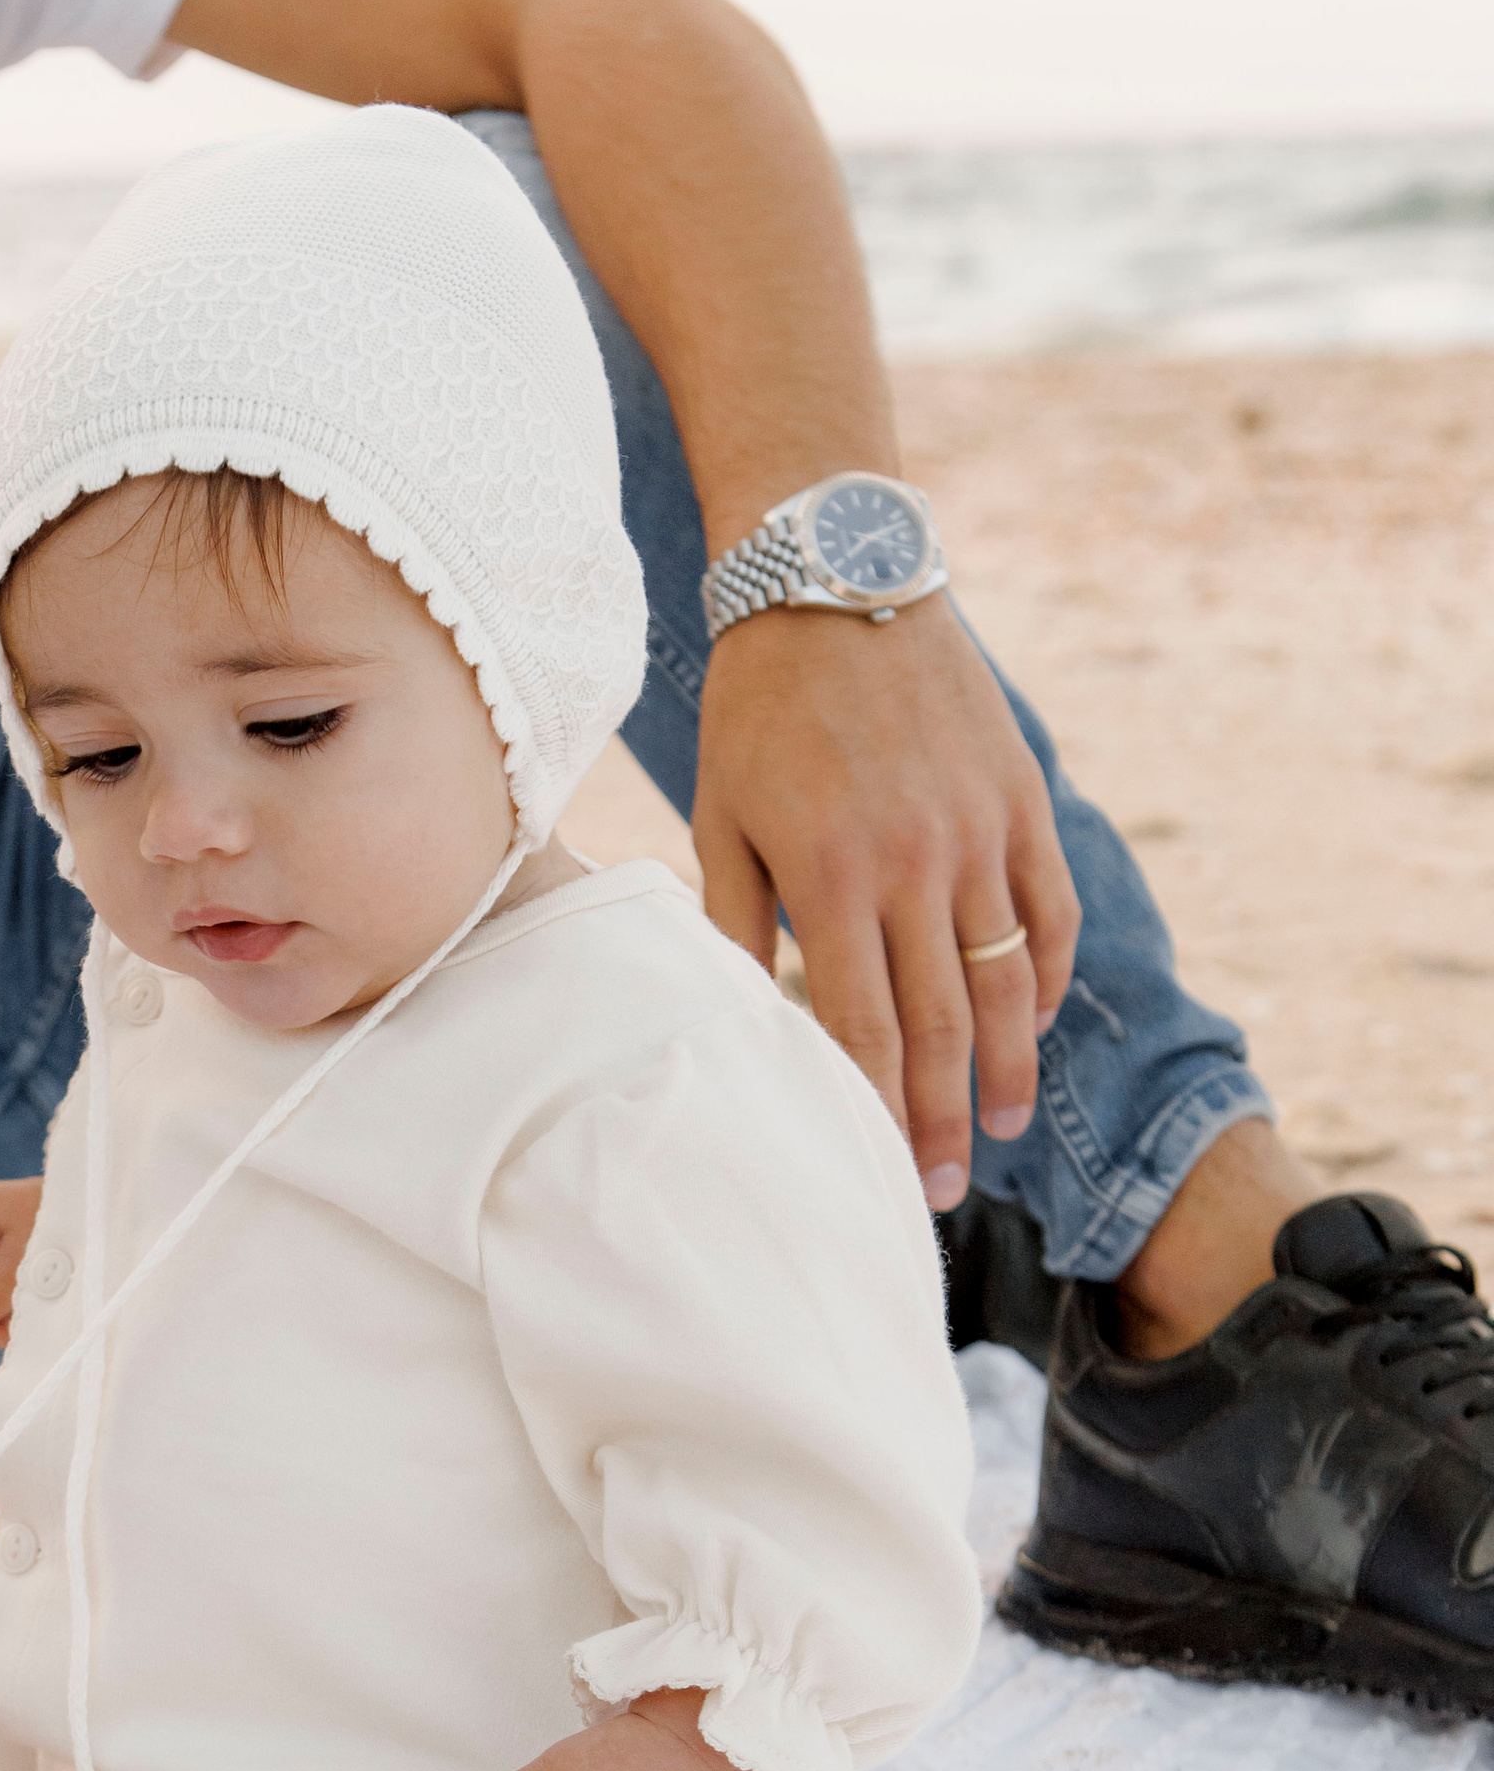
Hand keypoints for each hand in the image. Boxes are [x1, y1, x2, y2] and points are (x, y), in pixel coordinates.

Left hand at [693, 595, 1079, 1213]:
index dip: (876, 1113)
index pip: (864, 1030)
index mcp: (833, 875)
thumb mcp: (722, 818)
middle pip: (940, 1026)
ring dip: (1004, 1066)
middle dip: (941, 1121)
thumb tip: (741, 1027)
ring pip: (1005, 980)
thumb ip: (736, 926)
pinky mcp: (1022, 796)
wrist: (839, 578)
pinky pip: (1049, 908)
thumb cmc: (759, 710)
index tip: (881, 1174)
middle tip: (943, 1191)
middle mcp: (917, 861)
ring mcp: (980, 829)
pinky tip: (1029, 1025)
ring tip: (997, 1128)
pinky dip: (1045, 974)